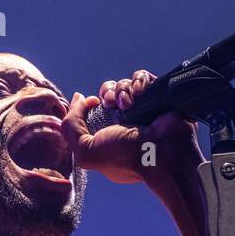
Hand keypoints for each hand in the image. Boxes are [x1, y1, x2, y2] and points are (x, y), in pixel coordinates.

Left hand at [61, 71, 201, 184]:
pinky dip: (139, 81)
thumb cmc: (124, 157)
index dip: (87, 104)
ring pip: (124, 84)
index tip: (92, 103)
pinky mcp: (157, 97)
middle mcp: (125, 123)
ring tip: (128, 103)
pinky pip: (143, 78)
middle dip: (106, 93)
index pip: (91, 113)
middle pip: (107, 94)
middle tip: (112, 104)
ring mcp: (143, 110)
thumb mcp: (86, 152)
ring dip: (122, 89)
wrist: (163, 153)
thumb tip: (78, 99)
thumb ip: (71, 127)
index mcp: (107, 137)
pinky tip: (140, 92)